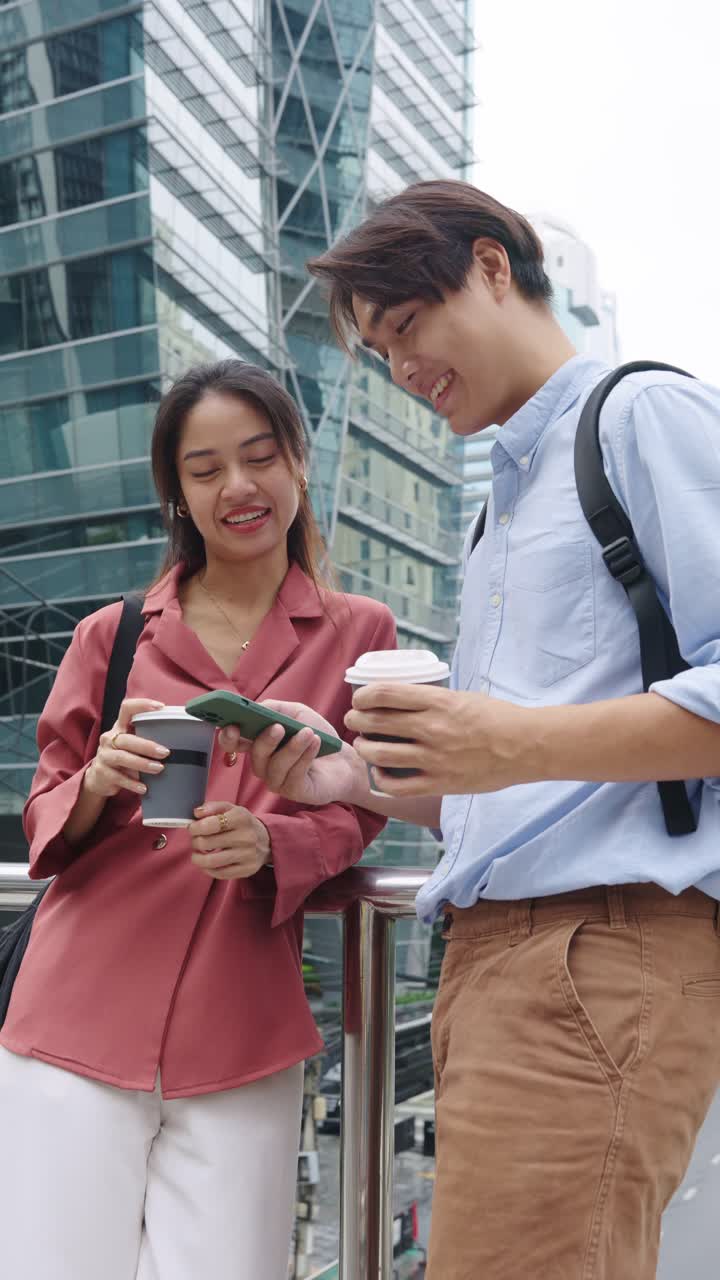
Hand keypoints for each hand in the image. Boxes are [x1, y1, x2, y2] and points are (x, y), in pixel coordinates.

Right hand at [84, 698, 169, 798]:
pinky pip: (119, 778)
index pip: (127, 708)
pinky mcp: (102, 773)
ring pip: (122, 757)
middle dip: (147, 746)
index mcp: (119, 727)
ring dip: (142, 764)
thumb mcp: (131, 745)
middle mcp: (109, 739)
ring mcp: (103, 756)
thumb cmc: (123, 757)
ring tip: (159, 769)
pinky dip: (133, 783)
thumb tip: (180, 739)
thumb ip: (146, 738)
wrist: (99, 778)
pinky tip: (144, 788)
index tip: (161, 707)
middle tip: (165, 753)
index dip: (142, 705)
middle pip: (127, 739)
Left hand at [188, 801, 270, 878]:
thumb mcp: (231, 809)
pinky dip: (207, 869)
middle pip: (207, 843)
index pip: (211, 824)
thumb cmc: (242, 824)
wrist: (266, 840)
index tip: (192, 828)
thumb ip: (212, 807)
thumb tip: (197, 813)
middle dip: (195, 842)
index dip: (196, 827)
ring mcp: (247, 855)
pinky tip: (207, 863)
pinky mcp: (247, 869)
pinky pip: (219, 873)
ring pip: (211, 861)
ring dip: (197, 858)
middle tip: (196, 840)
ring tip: (197, 854)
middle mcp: (246, 837)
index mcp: (241, 818)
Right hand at [222, 700, 367, 806]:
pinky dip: (305, 756)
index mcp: (258, 744)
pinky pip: (294, 775)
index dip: (228, 736)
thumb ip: (274, 708)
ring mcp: (277, 781)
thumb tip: (257, 708)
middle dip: (264, 740)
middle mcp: (263, 765)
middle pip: (254, 755)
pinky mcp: (294, 791)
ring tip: (308, 733)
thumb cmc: (316, 735)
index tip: (231, 725)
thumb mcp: (296, 713)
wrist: (343, 759)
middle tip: (277, 726)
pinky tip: (316, 743)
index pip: (234, 743)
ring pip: (275, 766)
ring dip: (292, 747)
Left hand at [345, 683, 534, 796]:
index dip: (363, 695)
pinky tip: (380, 772)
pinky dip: (382, 778)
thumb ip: (433, 700)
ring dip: (364, 748)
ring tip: (363, 745)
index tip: (359, 698)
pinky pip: (398, 786)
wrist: (526, 746)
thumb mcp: (462, 696)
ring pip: (380, 753)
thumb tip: (404, 699)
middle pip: (376, 722)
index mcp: (438, 701)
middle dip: (356, 720)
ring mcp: (435, 758)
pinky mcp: (440, 783)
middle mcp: (432, 728)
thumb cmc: (497, 717)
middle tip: (354, 720)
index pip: (385, 693)